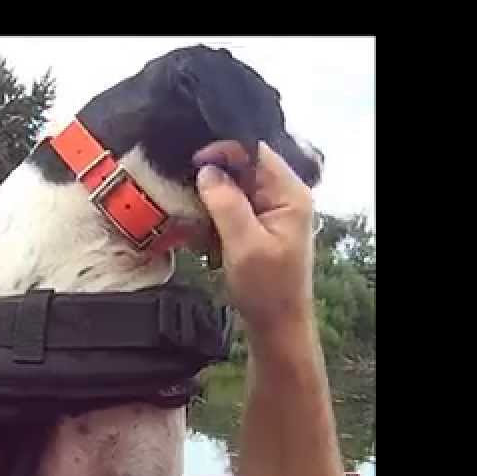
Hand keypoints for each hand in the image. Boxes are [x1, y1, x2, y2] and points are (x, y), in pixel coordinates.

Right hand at [192, 141, 314, 335]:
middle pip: (243, 167)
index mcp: (289, 194)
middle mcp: (283, 196)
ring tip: (195, 222)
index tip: (193, 163)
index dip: (224, 150)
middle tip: (187, 194)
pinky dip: (214, 218)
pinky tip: (203, 237)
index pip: (256, 151)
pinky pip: (231, 208)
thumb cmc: (266, 288)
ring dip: (210, 202)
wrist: (277, 324)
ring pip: (233, 188)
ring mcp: (271, 211)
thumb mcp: (244, 244)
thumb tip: (206, 170)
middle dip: (214, 179)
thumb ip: (226, 203)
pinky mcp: (258, 225)